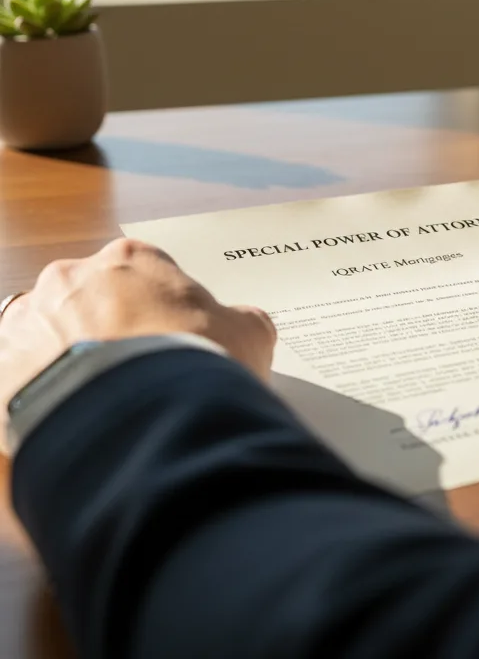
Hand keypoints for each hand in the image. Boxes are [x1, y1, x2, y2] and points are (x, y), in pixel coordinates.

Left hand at [0, 239, 275, 453]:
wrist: (141, 426)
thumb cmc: (196, 365)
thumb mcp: (249, 334)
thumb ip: (241, 320)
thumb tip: (238, 325)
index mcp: (132, 257)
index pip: (145, 273)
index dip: (161, 311)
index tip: (172, 343)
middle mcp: (71, 277)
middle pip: (90, 301)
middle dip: (108, 334)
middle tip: (135, 378)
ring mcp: (28, 322)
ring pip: (46, 338)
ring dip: (66, 363)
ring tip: (97, 408)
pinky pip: (16, 380)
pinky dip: (34, 399)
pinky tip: (68, 424)